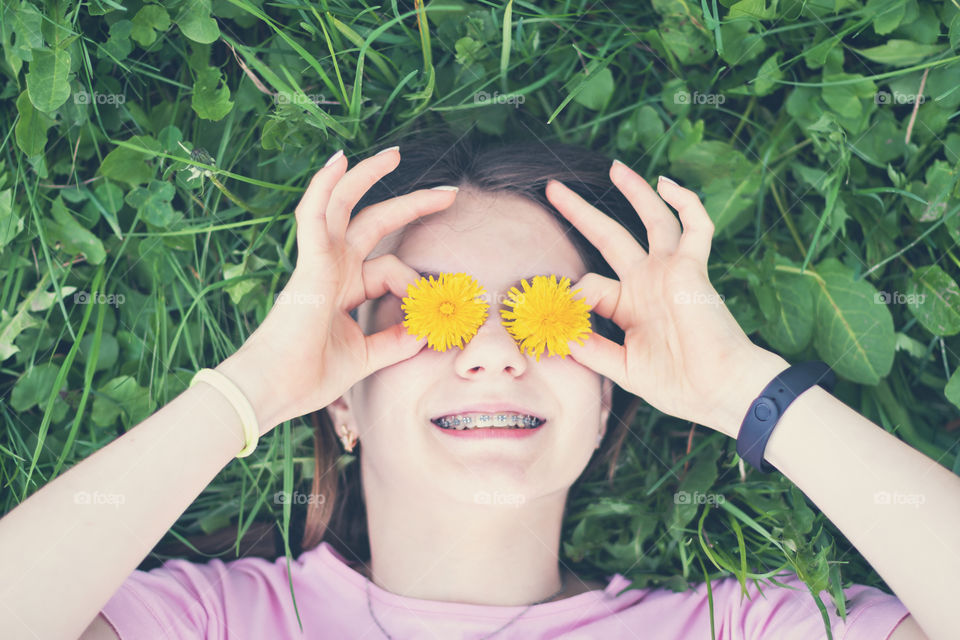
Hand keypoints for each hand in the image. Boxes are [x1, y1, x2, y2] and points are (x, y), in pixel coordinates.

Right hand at [217, 148, 454, 433]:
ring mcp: (319, 264)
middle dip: (412, 204)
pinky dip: (324, 188)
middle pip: (374, 221)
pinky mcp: (308, 267)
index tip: (432, 315)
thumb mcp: (365, 357)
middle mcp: (332, 269)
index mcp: (343, 287)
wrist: (273, 392)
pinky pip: (313, 217)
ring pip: (343, 206)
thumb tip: (425, 331)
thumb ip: (395, 342)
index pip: (390, 268)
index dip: (416, 287)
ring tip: (395, 154)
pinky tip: (338, 160)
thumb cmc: (308, 377)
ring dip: (367, 176)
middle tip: (448, 192)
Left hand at [546, 162, 789, 437]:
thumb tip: (559, 336)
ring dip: (635, 191)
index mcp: (629, 305)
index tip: (554, 315)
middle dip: (581, 212)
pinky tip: (666, 184)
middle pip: (609, 236)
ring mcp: (671, 272)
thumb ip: (592, 350)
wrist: (720, 392)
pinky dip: (685, 203)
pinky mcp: (692, 269)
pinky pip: (695, 226)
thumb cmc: (678, 384)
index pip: (590, 283)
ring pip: (652, 220)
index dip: (570, 295)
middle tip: (553, 189)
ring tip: (615, 167)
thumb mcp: (623, 368)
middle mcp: (648, 282)